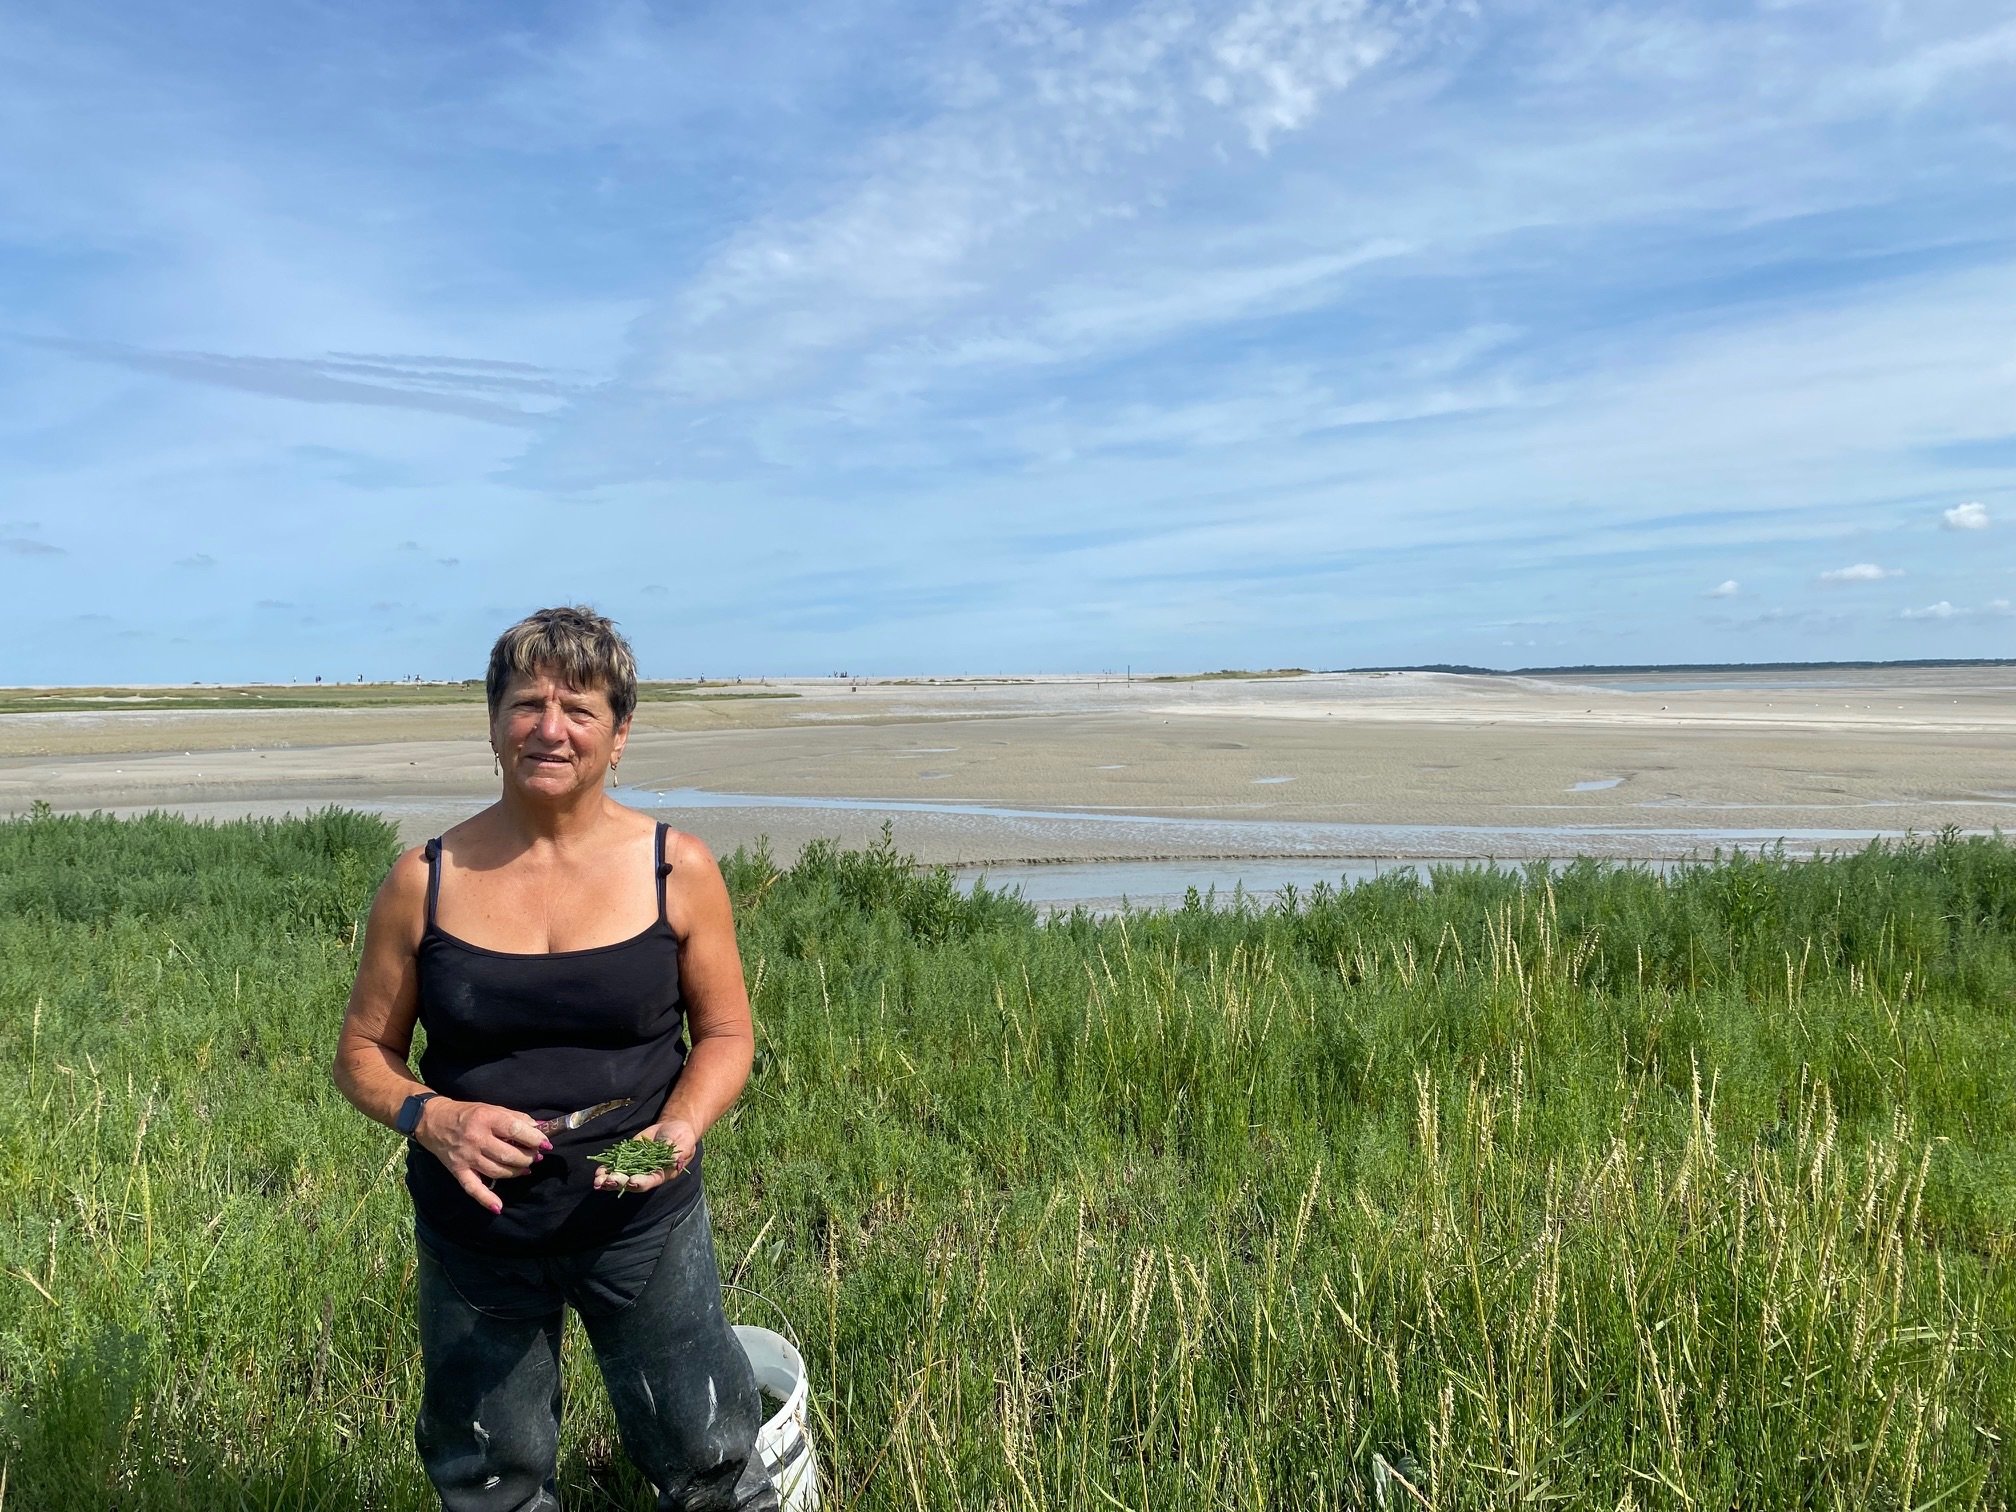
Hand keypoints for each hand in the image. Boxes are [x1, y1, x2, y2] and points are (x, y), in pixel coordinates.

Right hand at [415, 1099, 550, 1214]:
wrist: (433, 1121)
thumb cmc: (468, 1113)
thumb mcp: (492, 1108)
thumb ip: (516, 1118)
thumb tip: (540, 1128)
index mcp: (486, 1118)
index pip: (515, 1130)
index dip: (534, 1138)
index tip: (546, 1144)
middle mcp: (476, 1138)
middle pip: (508, 1154)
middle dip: (527, 1158)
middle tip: (535, 1157)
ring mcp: (466, 1156)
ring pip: (497, 1171)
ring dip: (516, 1172)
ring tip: (525, 1169)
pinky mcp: (458, 1170)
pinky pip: (473, 1188)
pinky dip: (486, 1199)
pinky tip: (498, 1207)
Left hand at [592, 1117, 695, 1196]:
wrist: (673, 1128)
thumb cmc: (683, 1137)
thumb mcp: (685, 1143)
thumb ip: (679, 1153)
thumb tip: (675, 1162)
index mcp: (662, 1173)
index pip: (651, 1181)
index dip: (641, 1182)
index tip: (632, 1182)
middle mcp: (647, 1173)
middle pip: (632, 1182)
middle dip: (619, 1182)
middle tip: (608, 1181)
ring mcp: (636, 1166)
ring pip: (621, 1176)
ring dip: (608, 1179)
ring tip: (598, 1180)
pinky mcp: (629, 1156)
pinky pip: (617, 1164)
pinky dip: (607, 1168)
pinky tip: (598, 1171)